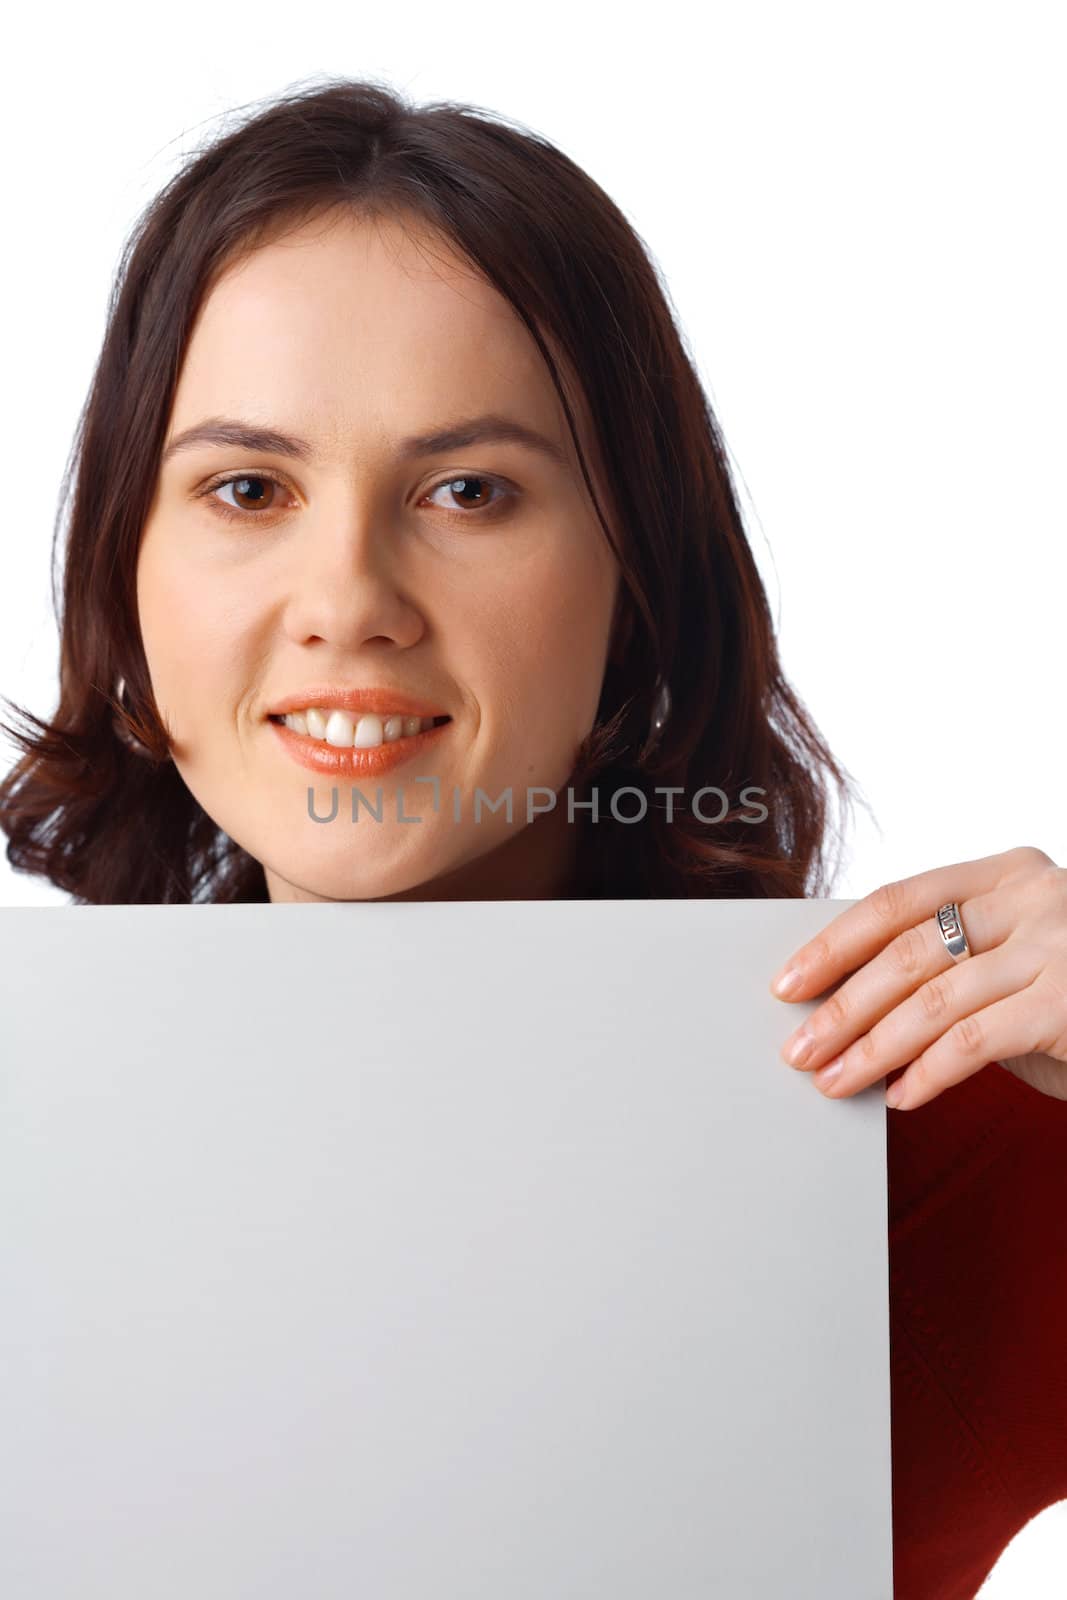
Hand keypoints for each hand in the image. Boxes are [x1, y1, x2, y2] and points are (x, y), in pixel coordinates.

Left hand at [771, 845, 1066, 1109]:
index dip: (835, 942)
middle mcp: (1035, 897)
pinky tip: (900, 1096)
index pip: (899, 900)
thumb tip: (849, 1002)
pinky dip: (928, 1073)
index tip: (789, 982)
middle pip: (907, 951)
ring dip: (871, 1048)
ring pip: (932, 1000)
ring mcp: (1059, 946)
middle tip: (798, 1048)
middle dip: (842, 1006)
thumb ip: (950, 966)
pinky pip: (974, 1041)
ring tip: (833, 1081)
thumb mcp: (1014, 961)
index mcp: (1008, 872)